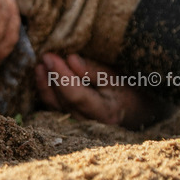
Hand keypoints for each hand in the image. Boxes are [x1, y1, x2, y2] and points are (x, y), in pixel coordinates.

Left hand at [35, 53, 171, 129]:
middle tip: (45, 55)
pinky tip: (40, 73)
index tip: (52, 57)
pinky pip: (55, 106)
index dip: (62, 76)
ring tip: (40, 63)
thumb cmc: (132, 90)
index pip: (77, 95)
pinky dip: (46, 90)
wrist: (139, 111)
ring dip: (45, 83)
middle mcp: (91, 123)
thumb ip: (94, 70)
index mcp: (106, 112)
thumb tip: (71, 59)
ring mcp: (80, 124)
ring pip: (57, 105)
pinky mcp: (74, 120)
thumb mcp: (118, 77)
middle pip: (65, 100)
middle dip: (53, 77)